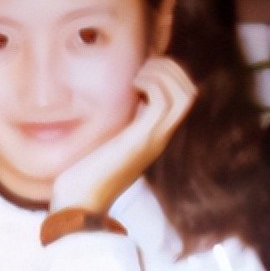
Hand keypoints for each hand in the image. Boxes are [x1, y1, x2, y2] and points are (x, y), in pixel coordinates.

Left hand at [50, 56, 195, 212]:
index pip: (182, 98)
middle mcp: (160, 136)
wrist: (79, 203)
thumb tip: (109, 107)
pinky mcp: (142, 139)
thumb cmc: (84, 175)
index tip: (140, 69)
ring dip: (163, 73)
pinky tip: (132, 85)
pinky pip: (163, 102)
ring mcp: (154, 138)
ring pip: (185, 95)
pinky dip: (152, 84)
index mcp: (153, 135)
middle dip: (170, 68)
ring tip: (138, 74)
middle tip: (142, 67)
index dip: (168, 74)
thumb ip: (112, 125)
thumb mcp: (103, 142)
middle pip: (190, 92)